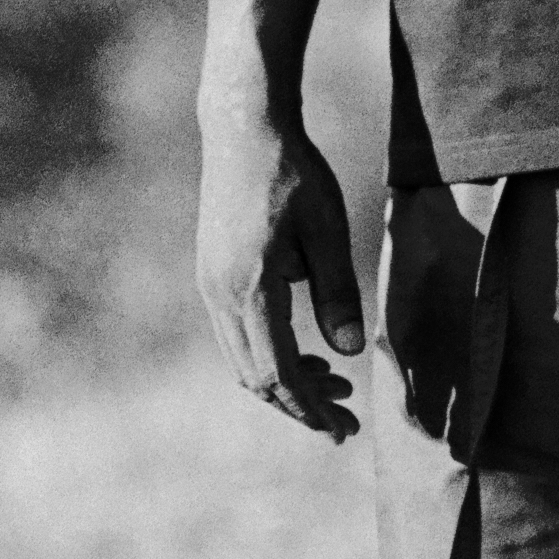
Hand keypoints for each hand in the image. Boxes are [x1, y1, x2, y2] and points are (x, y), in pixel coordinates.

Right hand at [196, 102, 362, 436]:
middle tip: (344, 422)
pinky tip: (302, 351)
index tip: (343, 429)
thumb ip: (337, 293)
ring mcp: (210, 284)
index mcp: (249, 288)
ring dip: (283, 382)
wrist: (243, 129)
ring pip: (242, 359)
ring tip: (331, 387)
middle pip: (255, 377)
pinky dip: (268, 355)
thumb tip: (348, 353)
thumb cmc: (293, 173)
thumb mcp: (327, 230)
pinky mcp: (212, 274)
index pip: (278, 373)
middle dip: (299, 406)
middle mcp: (219, 294)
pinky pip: (237, 335)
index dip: (311, 408)